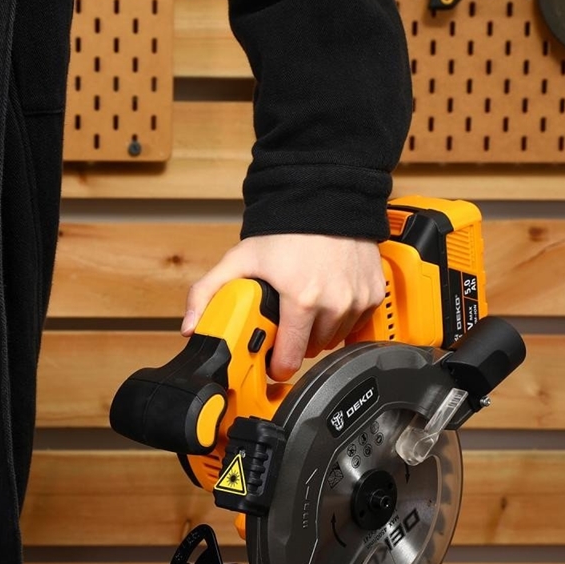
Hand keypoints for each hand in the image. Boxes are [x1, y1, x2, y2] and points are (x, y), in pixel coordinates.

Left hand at [181, 234, 385, 381]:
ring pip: (333, 340)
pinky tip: (328, 300)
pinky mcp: (373, 295)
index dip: (275, 364)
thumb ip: (207, 293)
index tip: (270, 361)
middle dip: (294, 343)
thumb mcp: (239, 260)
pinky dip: (341, 319)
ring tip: (305, 308)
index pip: (289, 360)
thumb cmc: (284, 231)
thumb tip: (191, 327)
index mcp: (301, 301)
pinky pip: (355, 325)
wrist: (324, 199)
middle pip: (310, 351)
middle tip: (283, 323)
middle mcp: (334, 304)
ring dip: (318, 333)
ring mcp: (357, 300)